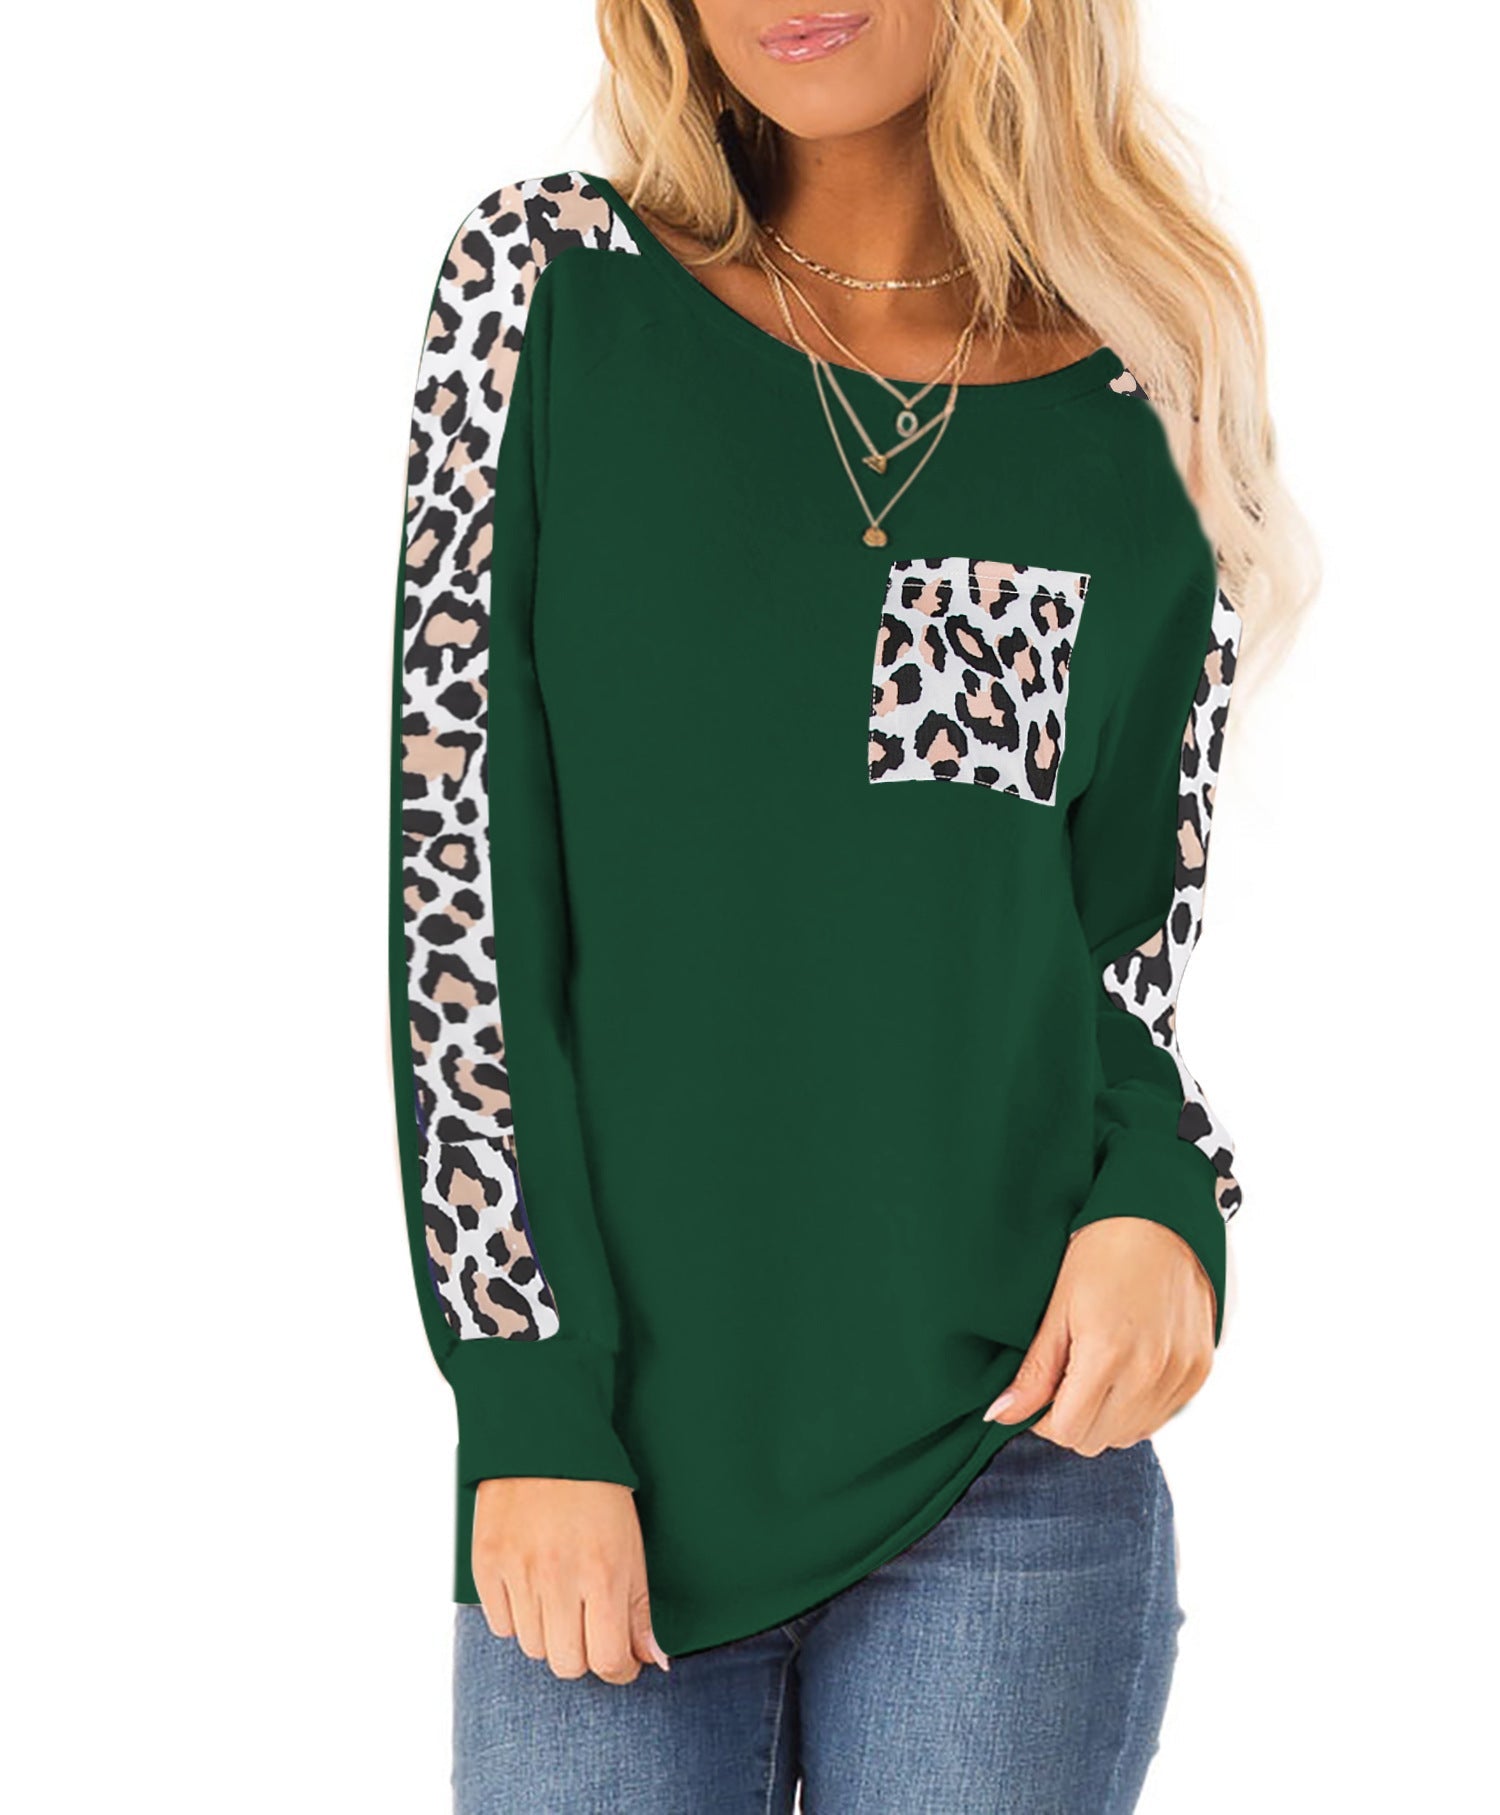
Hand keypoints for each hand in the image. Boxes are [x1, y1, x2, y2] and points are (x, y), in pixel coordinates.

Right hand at [472, 1478, 669, 1683]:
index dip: (618, 1669)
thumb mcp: (631, 1544)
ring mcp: (518, 1572)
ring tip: (558, 1595)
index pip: (607, 1660)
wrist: (544, 1437)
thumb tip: (655, 1662)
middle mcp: (558, 1578)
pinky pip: (500, 1624)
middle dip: (582, 1653)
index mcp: (603, 1573)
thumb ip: (639, 1609)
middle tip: (588, 1626)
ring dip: (549, 1633)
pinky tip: (529, 1585)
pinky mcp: (485, 1564)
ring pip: (532, 1648)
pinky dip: (515, 1615)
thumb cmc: (598, 1491)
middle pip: (566, 1665)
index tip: (620, 1660)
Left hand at [983, 1216, 1215, 1453]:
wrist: (1162, 1217)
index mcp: (1108, 1354)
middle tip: (1063, 1380)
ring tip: (1095, 1372)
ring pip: (1130, 1435)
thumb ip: (1034, 1370)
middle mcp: (1150, 1372)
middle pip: (1097, 1440)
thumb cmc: (1102, 1251)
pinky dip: (1137, 1406)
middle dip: (1072, 1419)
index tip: (1039, 1391)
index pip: (1066, 1431)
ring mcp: (1180, 1374)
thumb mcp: (1057, 1305)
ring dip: (1106, 1416)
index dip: (1043, 1418)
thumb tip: (1000, 1415)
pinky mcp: (1200, 1370)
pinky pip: (1160, 1417)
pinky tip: (1126, 1369)